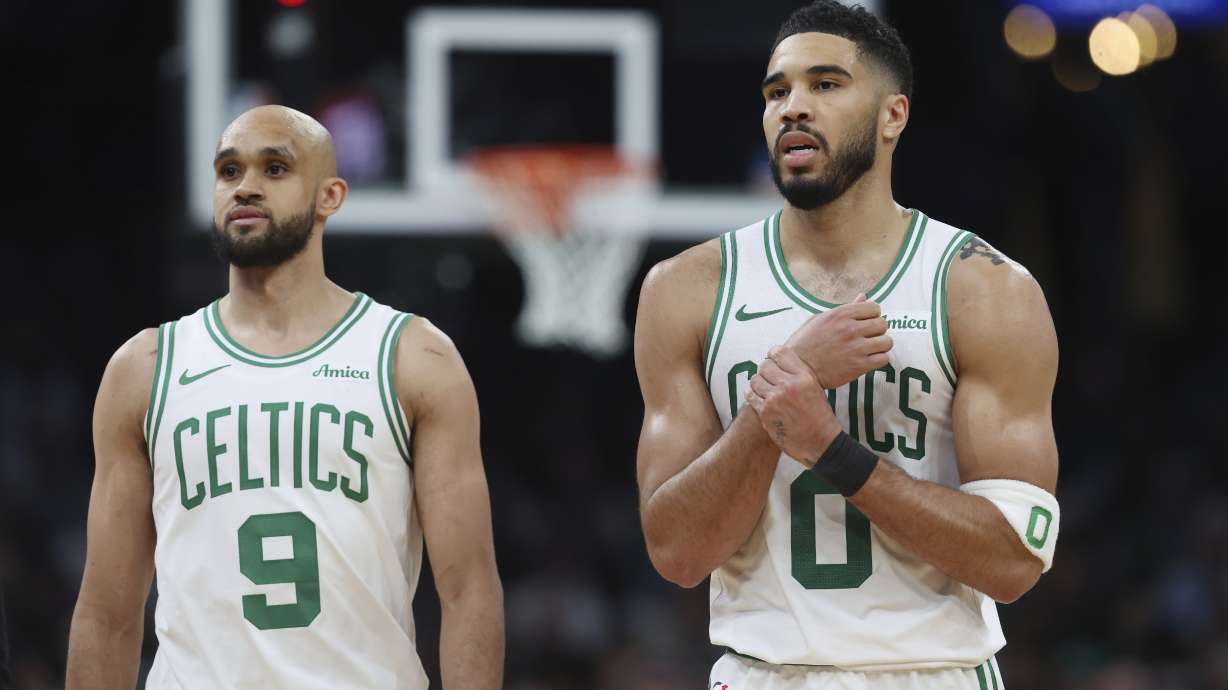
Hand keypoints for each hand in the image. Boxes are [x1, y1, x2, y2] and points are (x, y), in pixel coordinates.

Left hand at [746, 347, 842, 466]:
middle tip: (768, 377)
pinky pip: (750, 395)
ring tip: (763, 388)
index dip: (773, 355)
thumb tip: (778, 362)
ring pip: (755, 380)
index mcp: (804, 376)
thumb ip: (797, 374)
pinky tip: (758, 397)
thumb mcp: (815, 388)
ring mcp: (775, 399)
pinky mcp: (765, 413)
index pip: (779, 352)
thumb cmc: (820, 416)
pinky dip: (752, 394)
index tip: (772, 360)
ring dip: (757, 383)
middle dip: (764, 370)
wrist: (820, 443)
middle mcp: (789, 385)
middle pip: (764, 365)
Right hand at [785, 294, 891, 388]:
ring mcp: (857, 347)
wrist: (798, 370)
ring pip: (887, 341)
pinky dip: (879, 359)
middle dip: (877, 330)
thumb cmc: (805, 343)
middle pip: (882, 324)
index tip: (866, 322)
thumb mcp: (820, 319)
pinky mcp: (859, 365)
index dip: (872, 315)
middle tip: (867, 337)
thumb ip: (845, 309)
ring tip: (871, 349)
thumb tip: (864, 296)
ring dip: (881, 345)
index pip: (874, 307)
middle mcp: (851, 328)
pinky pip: (883, 358)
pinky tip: (869, 360)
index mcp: (841, 314)